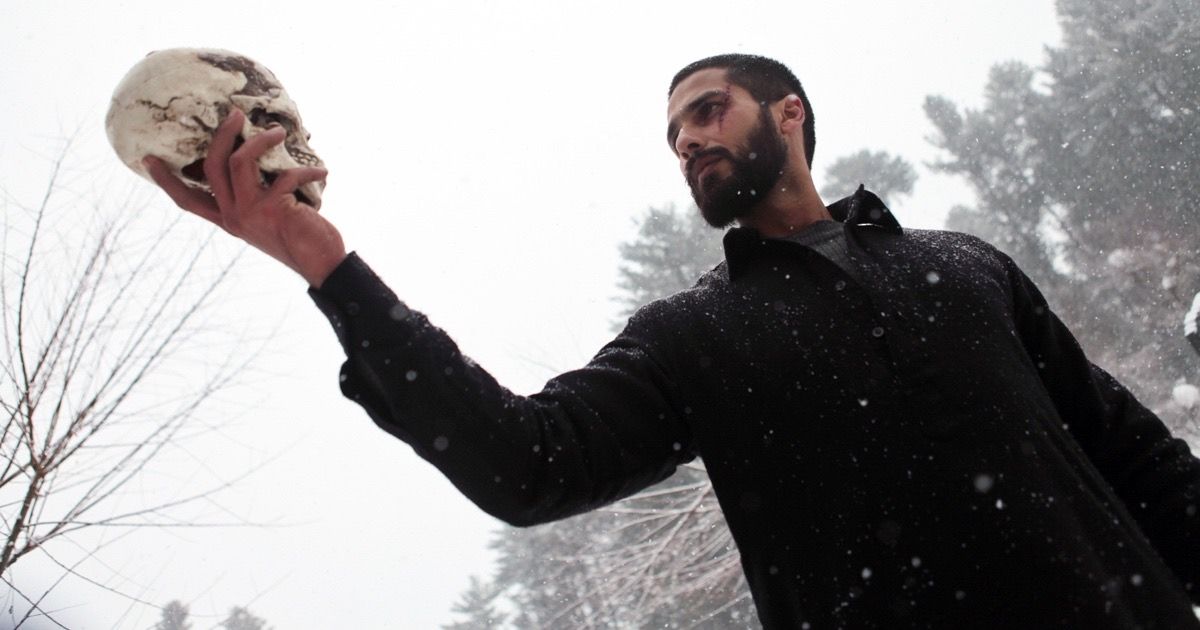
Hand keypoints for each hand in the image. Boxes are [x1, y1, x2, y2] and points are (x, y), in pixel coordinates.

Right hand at [143, 109, 346, 287]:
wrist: (321, 266)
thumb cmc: (298, 238)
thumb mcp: (267, 218)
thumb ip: (255, 196)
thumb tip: (257, 156)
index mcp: (226, 219)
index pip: (186, 201)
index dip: (166, 180)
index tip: (146, 159)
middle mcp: (233, 216)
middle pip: (211, 166)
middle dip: (222, 134)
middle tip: (235, 115)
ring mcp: (250, 213)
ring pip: (240, 161)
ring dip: (261, 140)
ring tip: (278, 132)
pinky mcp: (274, 210)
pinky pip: (285, 175)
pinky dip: (307, 170)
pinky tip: (322, 172)